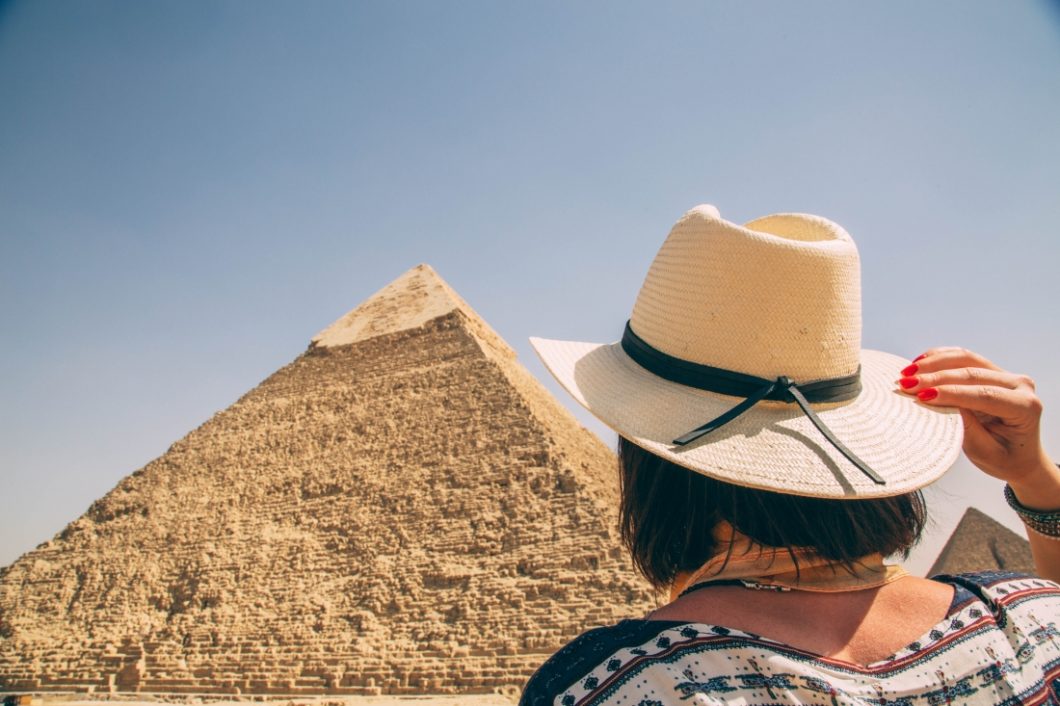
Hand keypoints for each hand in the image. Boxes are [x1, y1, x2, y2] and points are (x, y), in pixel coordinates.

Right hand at [896, 347, 1056, 504]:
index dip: (951, 394)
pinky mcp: (992, 371)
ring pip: (966, 358)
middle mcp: (1020, 385)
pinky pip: (965, 357)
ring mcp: (1007, 375)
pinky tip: (920, 362)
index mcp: (1025, 406)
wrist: (1019, 456)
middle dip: (935, 377)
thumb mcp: (984, 450)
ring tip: (908, 372)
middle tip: (905, 384)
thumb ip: (966, 426)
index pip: (984, 394)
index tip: (921, 396)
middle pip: (972, 373)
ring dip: (934, 363)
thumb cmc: (1004, 458)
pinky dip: (940, 357)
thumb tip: (938, 402)